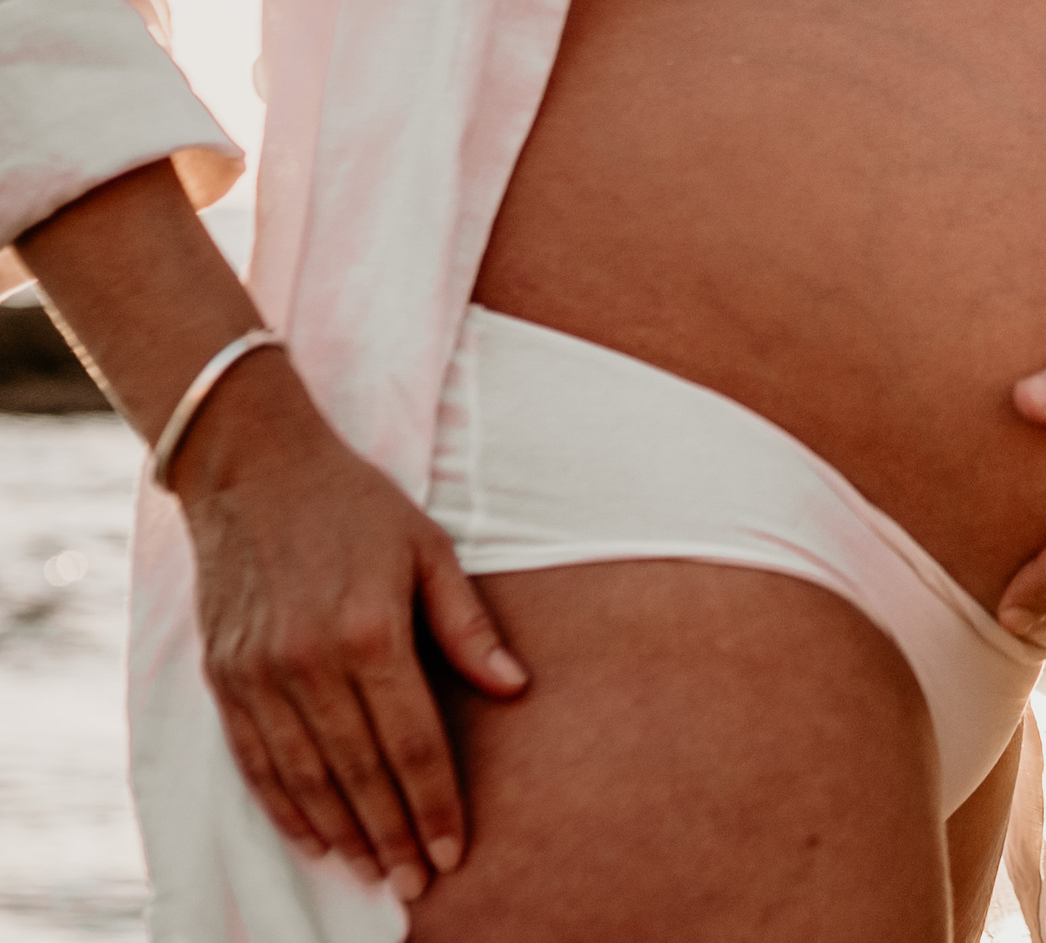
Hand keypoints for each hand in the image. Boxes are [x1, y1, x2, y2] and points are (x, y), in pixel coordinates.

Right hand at [175, 361, 528, 900]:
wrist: (253, 467)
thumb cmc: (357, 505)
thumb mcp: (429, 549)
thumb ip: (467, 625)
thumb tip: (516, 689)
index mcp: (369, 632)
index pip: (410, 742)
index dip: (435, 803)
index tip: (454, 851)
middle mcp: (308, 663)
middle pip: (358, 773)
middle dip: (392, 835)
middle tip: (417, 884)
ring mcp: (258, 674)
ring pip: (304, 777)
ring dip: (339, 832)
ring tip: (369, 872)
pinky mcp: (223, 676)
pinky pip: (254, 759)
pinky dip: (283, 805)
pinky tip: (311, 835)